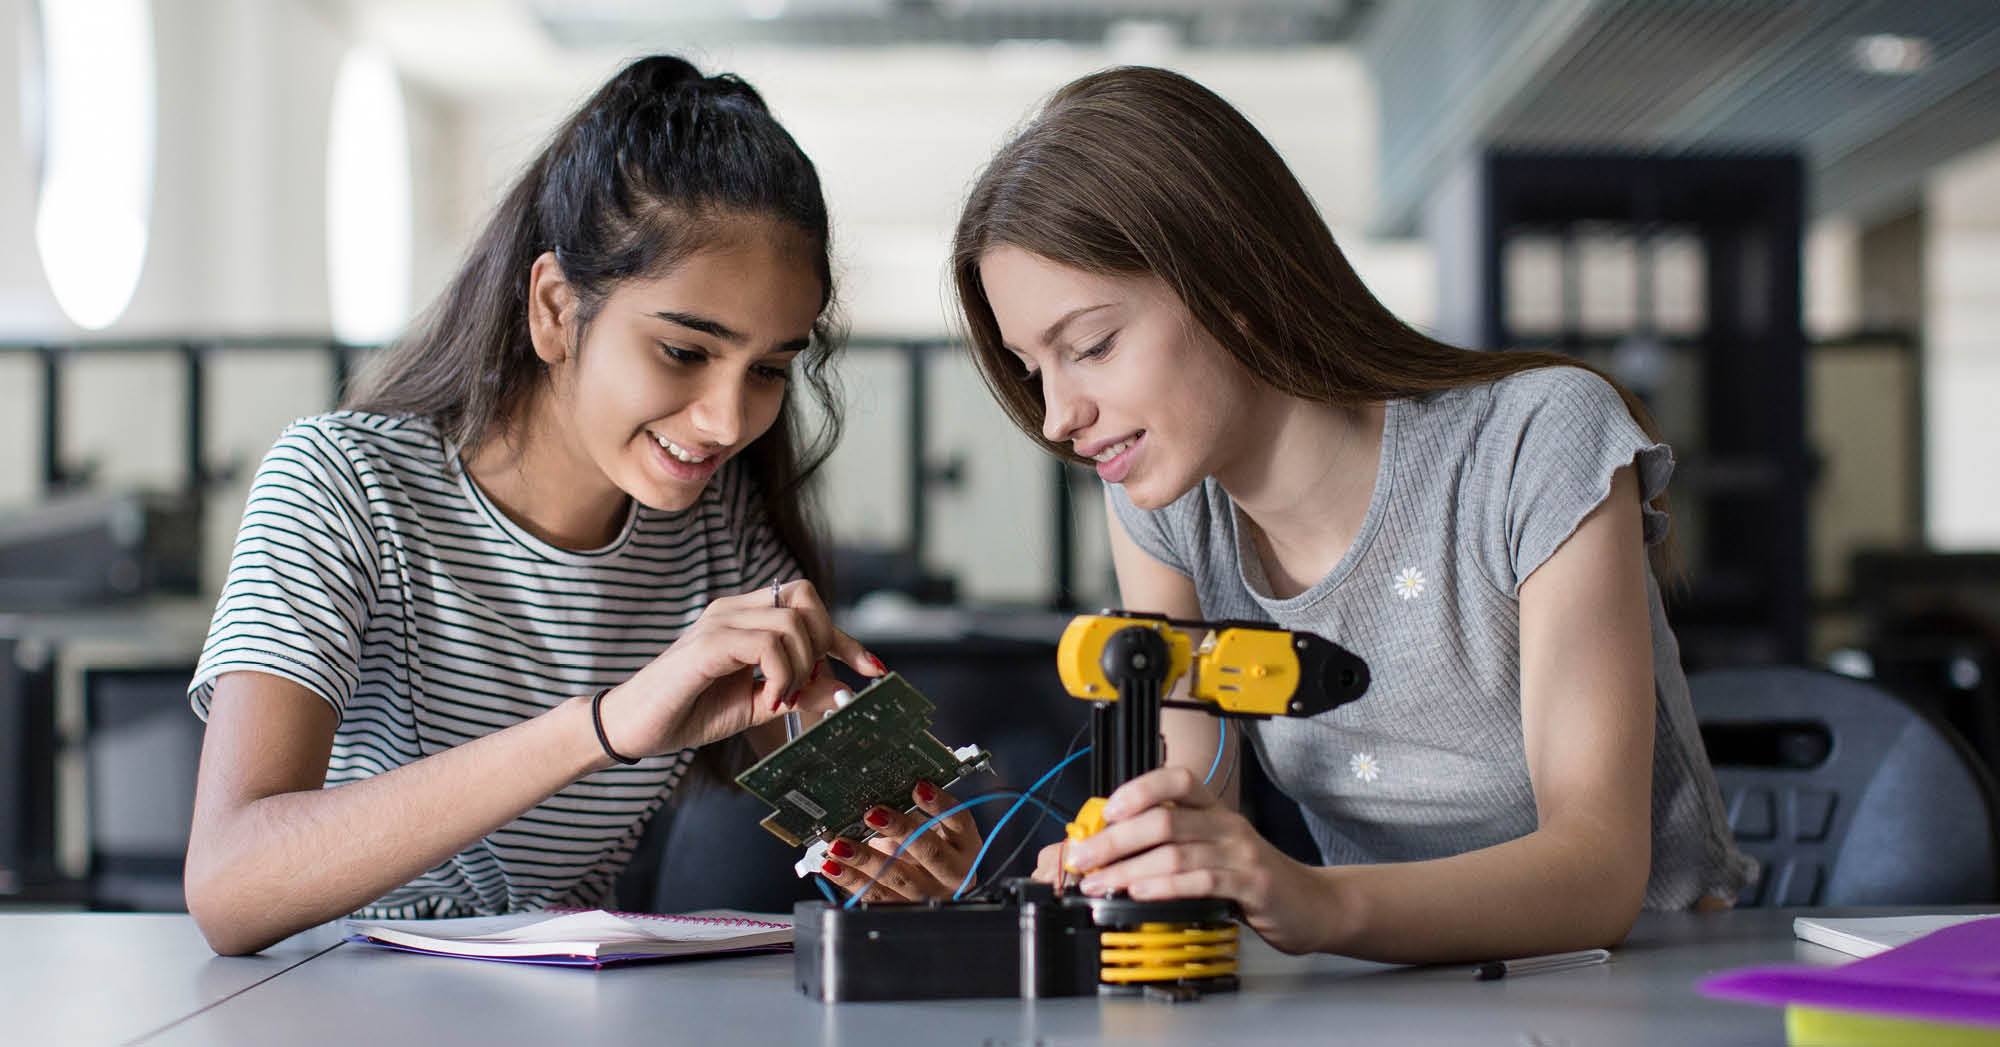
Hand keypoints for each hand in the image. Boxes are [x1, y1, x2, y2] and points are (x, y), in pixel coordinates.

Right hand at [597, 580, 884, 758]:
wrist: (634, 729)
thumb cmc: (689, 712)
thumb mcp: (757, 704)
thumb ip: (797, 691)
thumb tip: (843, 689)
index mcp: (746, 618)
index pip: (807, 605)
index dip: (845, 636)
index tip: (872, 668)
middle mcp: (733, 609)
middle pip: (804, 596)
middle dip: (825, 642)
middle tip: (809, 685)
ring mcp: (718, 622)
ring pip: (790, 621)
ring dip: (800, 665)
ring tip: (781, 698)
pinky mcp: (706, 644)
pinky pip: (764, 644)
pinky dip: (780, 674)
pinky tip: (769, 699)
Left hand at [818, 780, 982, 901]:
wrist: (933, 886)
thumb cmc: (930, 847)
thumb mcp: (930, 825)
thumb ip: (915, 810)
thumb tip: (885, 786)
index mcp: (965, 846)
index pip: (959, 821)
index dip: (939, 805)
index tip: (919, 787)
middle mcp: (952, 873)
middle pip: (930, 852)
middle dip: (900, 831)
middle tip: (872, 815)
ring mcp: (928, 895)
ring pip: (899, 879)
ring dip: (865, 860)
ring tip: (841, 844)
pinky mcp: (903, 910)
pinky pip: (876, 898)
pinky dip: (851, 881)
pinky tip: (833, 866)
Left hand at [1054, 765, 1333, 954]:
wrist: (1311, 903)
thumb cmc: (1255, 876)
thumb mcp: (1213, 849)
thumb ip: (1173, 843)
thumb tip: (1113, 845)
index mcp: (1215, 809)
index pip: (1177, 780)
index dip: (1139, 788)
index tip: (1106, 809)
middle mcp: (1226, 825)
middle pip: (1163, 820)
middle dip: (1114, 840)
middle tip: (1083, 858)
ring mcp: (1239, 854)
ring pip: (1174, 853)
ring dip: (1128, 870)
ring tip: (1100, 883)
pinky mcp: (1250, 885)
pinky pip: (1201, 880)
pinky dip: (1164, 887)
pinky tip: (1141, 893)